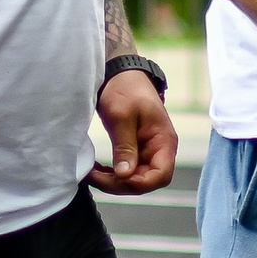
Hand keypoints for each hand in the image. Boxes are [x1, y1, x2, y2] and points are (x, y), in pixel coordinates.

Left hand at [91, 70, 180, 194]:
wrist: (120, 73)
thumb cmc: (125, 88)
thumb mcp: (122, 116)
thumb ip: (125, 147)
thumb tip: (125, 175)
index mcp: (164, 140)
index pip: (161, 175)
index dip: (140, 183)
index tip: (116, 178)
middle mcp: (159, 149)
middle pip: (147, 181)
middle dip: (121, 184)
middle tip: (95, 177)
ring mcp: (147, 150)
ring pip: (134, 178)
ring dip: (114, 180)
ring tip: (92, 173)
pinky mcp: (135, 149)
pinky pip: (127, 169)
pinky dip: (112, 173)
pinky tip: (97, 170)